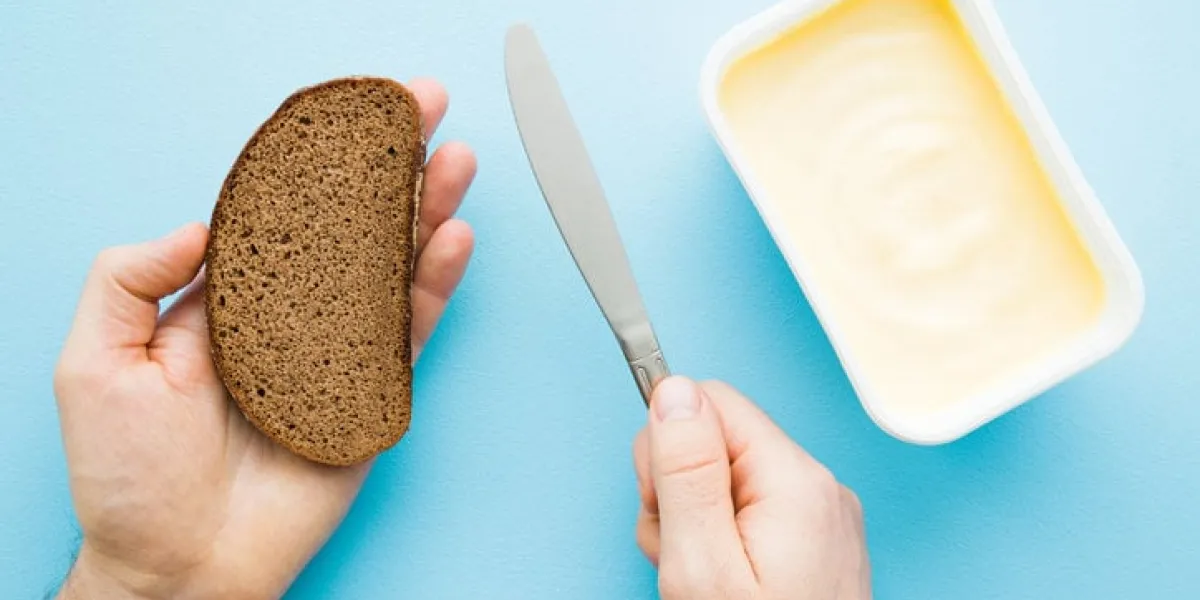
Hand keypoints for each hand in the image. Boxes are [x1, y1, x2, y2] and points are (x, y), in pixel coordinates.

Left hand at [52, 79, 476, 599]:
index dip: (318, 158)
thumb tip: (197, 224)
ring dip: (423, 211)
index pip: (281, 209)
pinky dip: (431, 285)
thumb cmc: (130, 479)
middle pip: (350, 226)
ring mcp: (335, 352)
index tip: (352, 115)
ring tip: (454, 162)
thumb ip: (128, 282)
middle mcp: (287, 315)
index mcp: (225, 299)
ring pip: (388, 267)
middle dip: (389, 166)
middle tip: (425, 110)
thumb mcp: (92, 366)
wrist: (182, 565)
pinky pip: (407, 331)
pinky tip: (450, 240)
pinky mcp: (370, 393)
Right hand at [633, 378, 870, 598]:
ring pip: (725, 477)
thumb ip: (685, 472)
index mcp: (795, 481)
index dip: (668, 446)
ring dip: (693, 520)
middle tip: (681, 553)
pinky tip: (721, 582)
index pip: (712, 400)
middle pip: (716, 438)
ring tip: (700, 579)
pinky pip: (749, 509)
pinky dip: (720, 539)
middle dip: (677, 489)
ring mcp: (820, 516)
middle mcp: (817, 487)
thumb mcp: (701, 565)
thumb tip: (672, 389)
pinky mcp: (815, 540)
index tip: (663, 504)